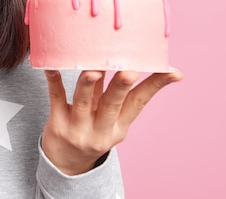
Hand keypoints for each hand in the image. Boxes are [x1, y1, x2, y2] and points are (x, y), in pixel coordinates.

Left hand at [41, 69, 182, 174]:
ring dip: (88, 84)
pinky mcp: (57, 122)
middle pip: (112, 104)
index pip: (140, 103)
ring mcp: (77, 126)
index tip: (173, 71)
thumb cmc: (92, 131)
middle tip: (129, 72)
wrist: (65, 163)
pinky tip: (53, 67)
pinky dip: (54, 82)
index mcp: (120, 126)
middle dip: (120, 87)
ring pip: (84, 101)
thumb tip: (131, 61)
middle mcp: (101, 129)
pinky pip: (56, 98)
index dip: (156, 86)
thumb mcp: (111, 120)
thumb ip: (116, 95)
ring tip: (94, 69)